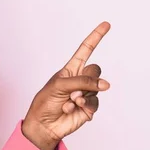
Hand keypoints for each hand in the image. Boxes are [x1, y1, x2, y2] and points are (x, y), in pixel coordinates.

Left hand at [22, 21, 110, 149]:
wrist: (43, 124)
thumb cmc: (45, 102)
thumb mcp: (59, 86)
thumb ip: (82, 81)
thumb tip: (105, 84)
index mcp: (70, 70)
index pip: (85, 50)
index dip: (95, 37)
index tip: (106, 24)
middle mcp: (80, 80)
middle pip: (95, 70)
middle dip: (86, 79)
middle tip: (73, 90)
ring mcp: (86, 93)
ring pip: (97, 88)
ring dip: (81, 96)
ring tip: (68, 102)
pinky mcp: (89, 107)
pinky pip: (95, 102)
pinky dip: (83, 106)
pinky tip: (72, 109)